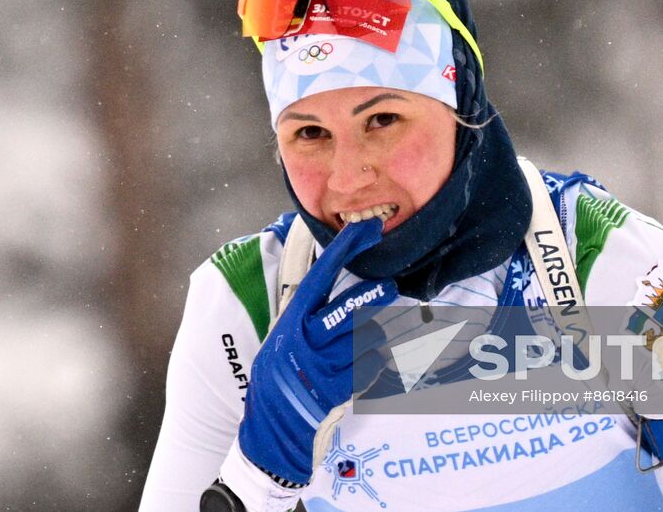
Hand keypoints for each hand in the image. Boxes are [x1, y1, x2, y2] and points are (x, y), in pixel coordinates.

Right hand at [237, 218, 396, 485]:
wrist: (270, 433)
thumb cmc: (275, 380)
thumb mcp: (279, 340)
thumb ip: (303, 313)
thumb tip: (326, 276)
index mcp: (289, 321)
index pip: (320, 276)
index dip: (344, 249)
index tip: (366, 229)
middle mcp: (305, 340)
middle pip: (349, 307)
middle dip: (374, 295)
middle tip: (391, 286)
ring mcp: (322, 366)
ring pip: (367, 337)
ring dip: (378, 335)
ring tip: (377, 336)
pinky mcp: (338, 390)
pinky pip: (371, 366)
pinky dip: (375, 362)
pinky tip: (370, 364)